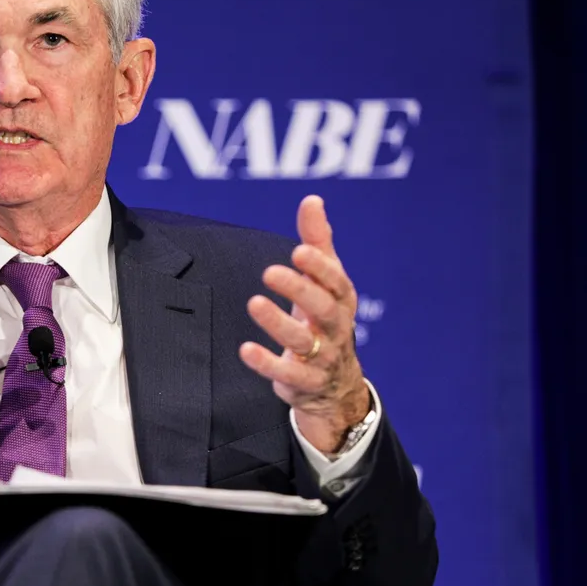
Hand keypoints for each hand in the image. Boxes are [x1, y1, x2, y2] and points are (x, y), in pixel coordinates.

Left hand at [238, 195, 370, 453]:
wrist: (335, 385)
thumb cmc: (324, 319)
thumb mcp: (325, 283)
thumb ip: (317, 243)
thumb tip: (312, 200)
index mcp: (341, 301)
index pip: (336, 283)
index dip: (320, 268)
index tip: (299, 250)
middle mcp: (336, 329)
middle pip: (323, 309)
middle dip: (300, 290)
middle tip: (270, 272)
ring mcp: (322, 358)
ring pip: (303, 341)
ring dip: (278, 323)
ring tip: (255, 302)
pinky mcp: (303, 382)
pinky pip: (286, 373)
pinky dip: (267, 362)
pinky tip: (245, 349)